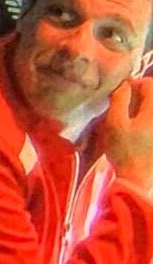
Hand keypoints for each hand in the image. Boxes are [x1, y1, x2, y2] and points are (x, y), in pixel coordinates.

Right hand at [101, 79, 152, 196]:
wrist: (138, 181)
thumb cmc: (125, 151)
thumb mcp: (115, 123)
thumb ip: (119, 100)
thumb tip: (124, 84)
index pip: (150, 84)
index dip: (135, 83)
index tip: (121, 91)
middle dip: (140, 95)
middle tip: (124, 103)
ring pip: (151, 110)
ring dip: (143, 108)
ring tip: (129, 116)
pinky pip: (150, 122)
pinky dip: (145, 119)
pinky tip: (136, 129)